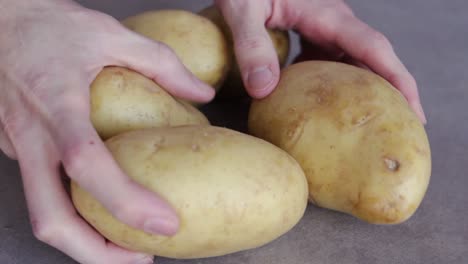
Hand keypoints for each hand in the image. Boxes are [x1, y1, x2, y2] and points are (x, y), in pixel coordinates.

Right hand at [0, 1, 213, 262]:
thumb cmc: (48, 24)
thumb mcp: (110, 33)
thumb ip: (161, 64)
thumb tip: (203, 94)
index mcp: (57, 105)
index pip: (86, 165)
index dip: (124, 201)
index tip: (165, 223)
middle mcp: (31, 136)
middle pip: (51, 217)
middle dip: (95, 253)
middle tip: (142, 259)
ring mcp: (16, 147)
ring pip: (41, 214)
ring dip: (83, 243)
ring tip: (125, 248)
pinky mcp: (13, 150)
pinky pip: (41, 195)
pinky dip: (72, 215)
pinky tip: (100, 212)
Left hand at [215, 0, 426, 123]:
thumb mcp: (243, 10)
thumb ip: (251, 46)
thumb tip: (263, 90)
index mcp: (326, 14)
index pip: (372, 47)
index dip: (397, 80)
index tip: (413, 111)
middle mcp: (333, 20)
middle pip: (373, 57)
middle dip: (392, 91)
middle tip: (401, 128)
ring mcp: (324, 26)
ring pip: (354, 60)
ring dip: (365, 89)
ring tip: (370, 121)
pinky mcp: (312, 31)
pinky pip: (332, 60)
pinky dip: (336, 82)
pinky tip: (326, 104)